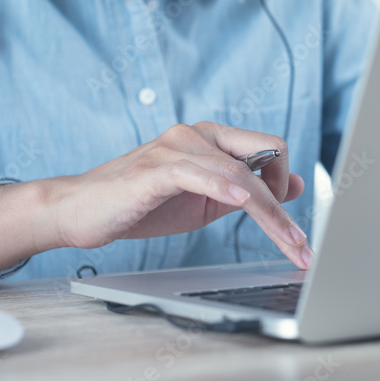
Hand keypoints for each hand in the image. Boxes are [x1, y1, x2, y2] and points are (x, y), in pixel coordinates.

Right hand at [44, 121, 312, 268]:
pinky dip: (224, 186)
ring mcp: (176, 147)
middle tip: (299, 245)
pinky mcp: (155, 168)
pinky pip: (198, 172)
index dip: (287, 187)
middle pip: (266, 155)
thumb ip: (246, 191)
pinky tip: (241, 202)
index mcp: (213, 139)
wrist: (80, 211)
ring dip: (269, 213)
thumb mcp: (205, 200)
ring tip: (288, 243)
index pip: (270, 151)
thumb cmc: (140, 204)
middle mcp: (198, 135)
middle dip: (286, 203)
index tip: (294, 229)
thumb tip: (295, 183)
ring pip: (240, 174)